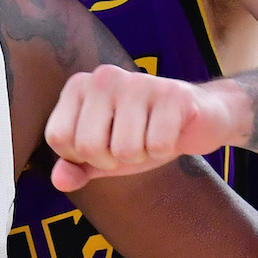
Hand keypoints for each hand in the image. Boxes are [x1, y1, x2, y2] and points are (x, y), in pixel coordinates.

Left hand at [46, 64, 244, 190]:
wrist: (198, 119)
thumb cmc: (142, 134)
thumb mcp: (103, 154)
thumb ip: (76, 167)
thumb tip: (58, 180)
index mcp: (79, 85)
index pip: (58, 138)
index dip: (81, 156)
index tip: (102, 144)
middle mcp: (104, 76)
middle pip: (88, 146)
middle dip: (111, 160)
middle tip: (130, 143)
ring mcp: (138, 81)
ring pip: (124, 150)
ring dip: (140, 155)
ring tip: (149, 136)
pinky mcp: (172, 94)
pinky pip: (157, 145)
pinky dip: (164, 149)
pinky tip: (170, 132)